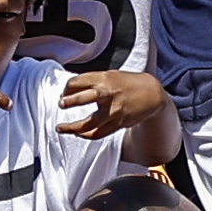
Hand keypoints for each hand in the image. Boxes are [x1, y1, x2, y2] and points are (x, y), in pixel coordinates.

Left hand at [53, 65, 168, 139]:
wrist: (151, 94)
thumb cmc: (127, 83)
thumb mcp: (110, 75)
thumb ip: (92, 82)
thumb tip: (69, 92)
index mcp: (104, 79)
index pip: (79, 82)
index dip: (68, 88)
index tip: (64, 93)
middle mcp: (108, 94)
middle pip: (86, 98)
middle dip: (71, 101)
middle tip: (61, 104)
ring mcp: (113, 111)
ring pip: (89, 123)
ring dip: (72, 127)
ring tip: (60, 128)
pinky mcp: (118, 123)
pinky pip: (98, 133)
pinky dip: (85, 135)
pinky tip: (77, 133)